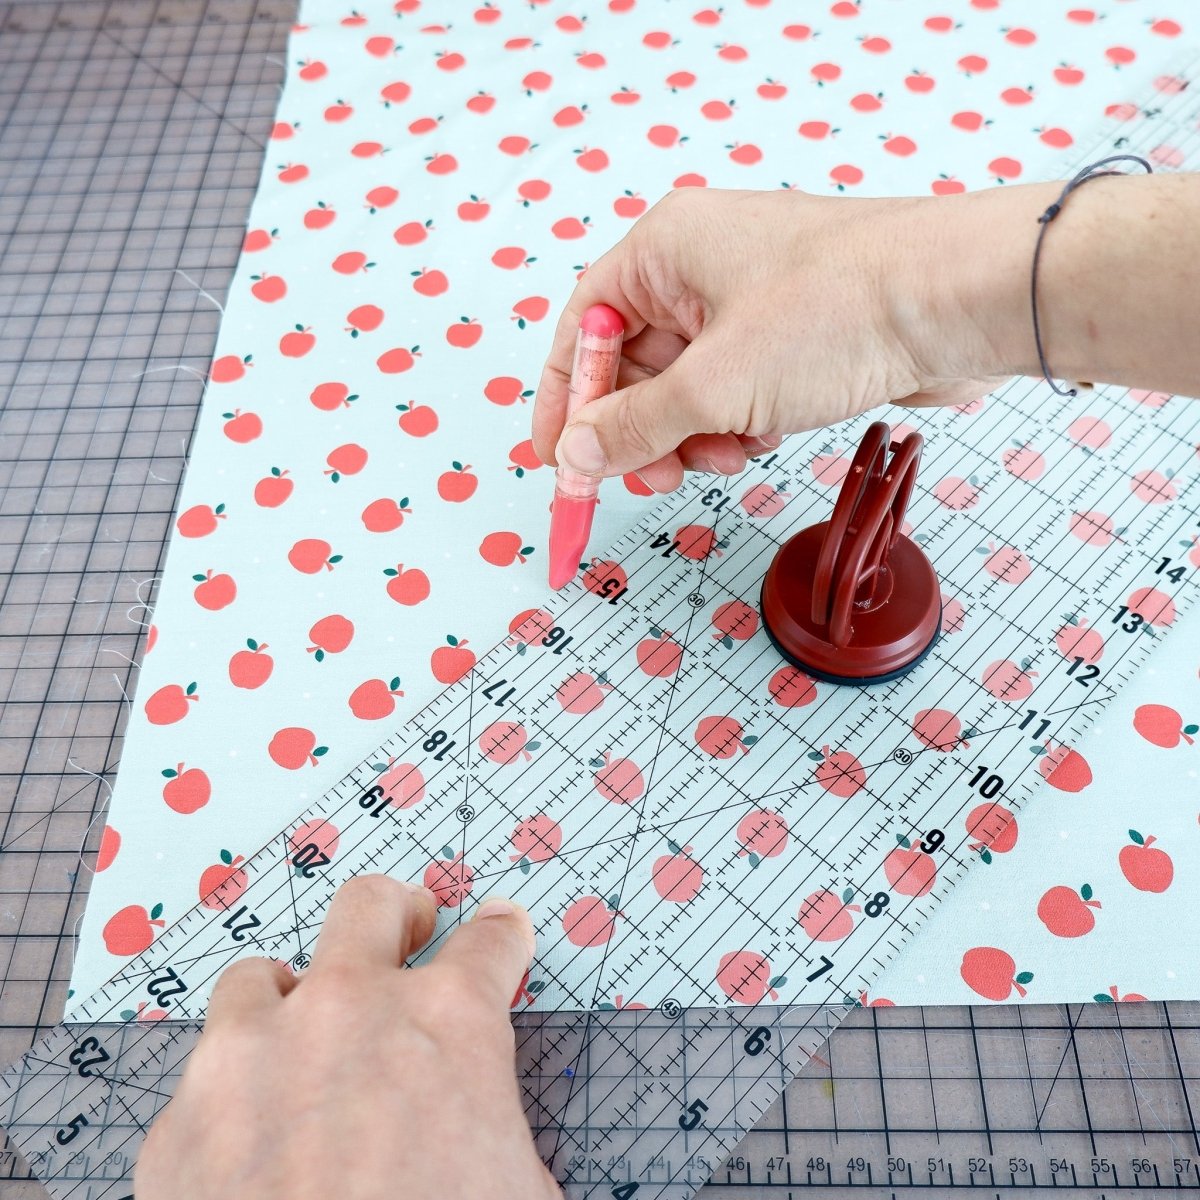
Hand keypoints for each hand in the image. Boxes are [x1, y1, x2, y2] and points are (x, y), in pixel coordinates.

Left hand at [135, 876, 558, 1199]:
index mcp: (448, 1023)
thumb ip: (502, 1130)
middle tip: (408, 930)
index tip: (499, 933)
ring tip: (303, 1034)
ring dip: (292, 999)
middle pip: (371, 907)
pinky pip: (204, 1078)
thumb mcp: (521, 1189)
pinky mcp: (181, 1118)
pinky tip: (247, 1141)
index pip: (489, 943)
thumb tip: (490, 1135)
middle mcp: (347, 1010)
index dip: (501, 937)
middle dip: (398, 913)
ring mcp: (252, 1054)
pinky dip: (232, 1094)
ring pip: (263, 976)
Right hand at [532, 186, 1013, 493]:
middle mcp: (700, 266)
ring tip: (730, 453)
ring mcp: (750, 300)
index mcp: (664, 249)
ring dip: (693, 435)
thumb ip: (632, 427)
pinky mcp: (791, 334)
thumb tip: (574, 454)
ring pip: (686, 387)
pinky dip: (737, 425)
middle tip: (652, 478)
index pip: (582, 327)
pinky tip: (767, 436)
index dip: (563, 398)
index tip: (557, 460)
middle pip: (632, 365)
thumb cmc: (837, 311)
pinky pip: (735, 391)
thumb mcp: (712, 384)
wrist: (956, 303)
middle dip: (639, 429)